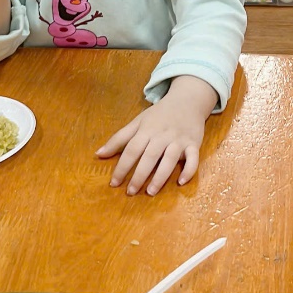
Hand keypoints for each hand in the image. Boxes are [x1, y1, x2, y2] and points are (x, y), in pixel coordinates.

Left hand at [97, 76, 216, 195]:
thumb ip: (119, 139)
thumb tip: (98, 154)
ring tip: (150, 192)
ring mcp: (179, 140)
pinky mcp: (194, 143)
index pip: (131, 150)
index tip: (114, 183)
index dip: (122, 167)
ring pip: (170, 159)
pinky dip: (189, 170)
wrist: (187, 100)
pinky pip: (193, 158)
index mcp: (146, 130)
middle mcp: (162, 135)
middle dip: (139, 175)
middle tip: (130, 192)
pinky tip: (181, 182)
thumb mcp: (138, 122)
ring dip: (160, 177)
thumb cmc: (159, 114)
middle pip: (149, 157)